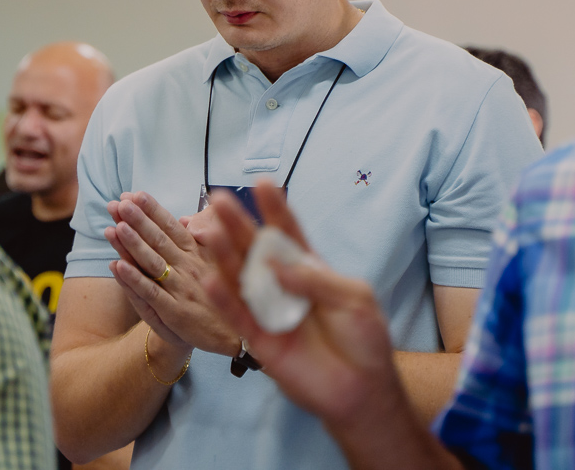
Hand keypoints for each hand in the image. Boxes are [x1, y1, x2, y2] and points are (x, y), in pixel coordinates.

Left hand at [104, 192, 239, 355]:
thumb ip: (202, 239)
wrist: (231, 335)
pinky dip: (133, 279)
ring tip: (115, 226)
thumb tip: (185, 220)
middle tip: (119, 203)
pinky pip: (150, 293)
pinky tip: (117, 265)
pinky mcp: (174, 312)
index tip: (135, 194)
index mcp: (197, 253)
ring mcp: (180, 289)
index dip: (152, 210)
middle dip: (138, 220)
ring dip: (133, 244)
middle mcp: (188, 267)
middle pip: (159, 239)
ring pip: (152, 262)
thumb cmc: (222, 293)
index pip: (171, 226)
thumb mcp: (219, 261)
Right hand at [203, 181, 406, 425]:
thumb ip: (316, 280)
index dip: (276, 209)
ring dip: (224, 257)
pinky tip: (210, 280)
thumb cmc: (365, 340)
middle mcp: (283, 286)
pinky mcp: (260, 340)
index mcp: (308, 270)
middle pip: (255, 250)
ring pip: (241, 279)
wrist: (364, 390)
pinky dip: (224, 299)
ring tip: (209, 232)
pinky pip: (238, 317)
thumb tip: (276, 263)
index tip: (263, 184)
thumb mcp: (353, 298)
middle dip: (239, 225)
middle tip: (218, 199)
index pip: (289, 233)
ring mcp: (269, 311)